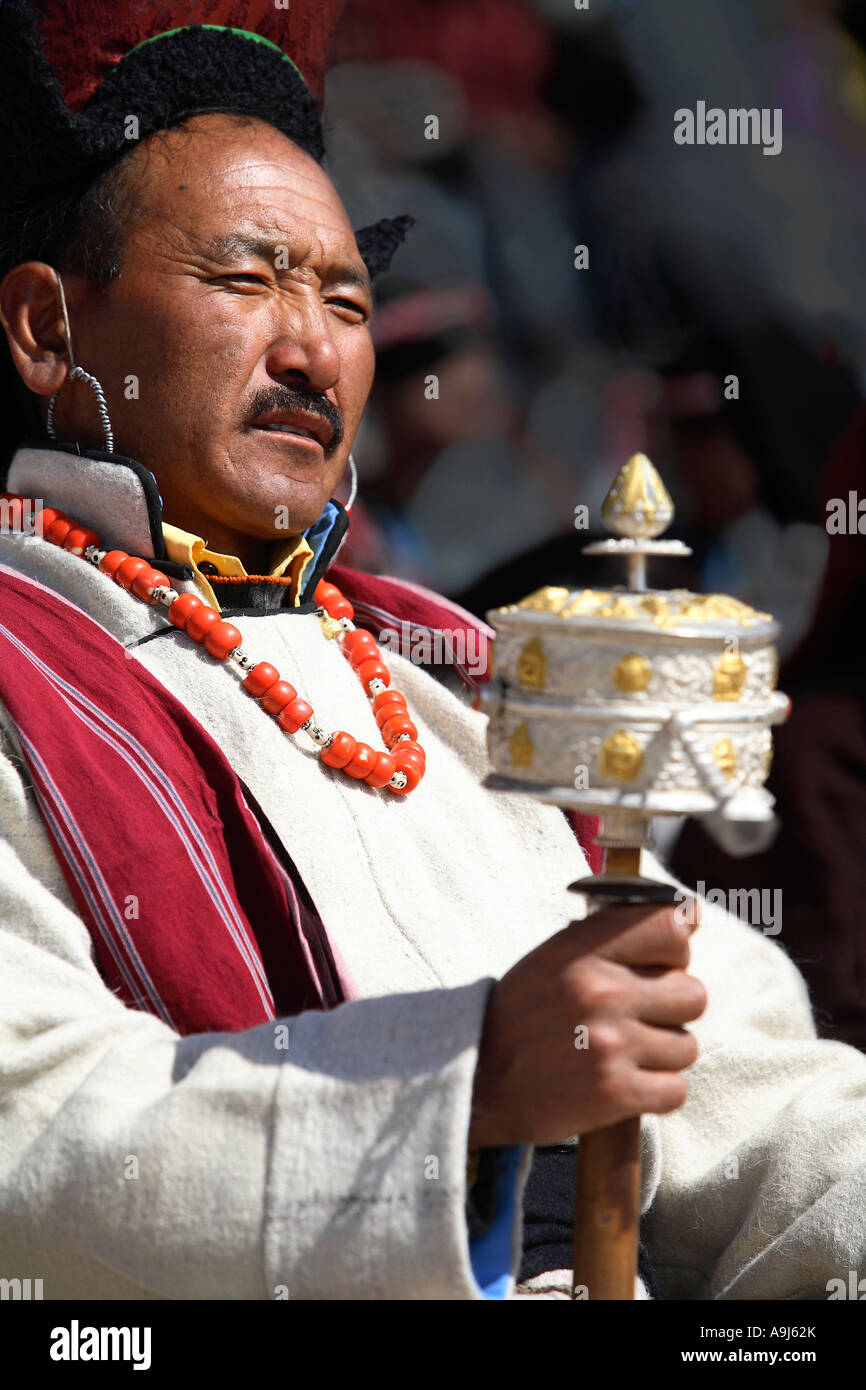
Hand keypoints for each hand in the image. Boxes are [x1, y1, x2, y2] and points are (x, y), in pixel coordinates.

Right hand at [468, 901, 705, 1147]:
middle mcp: (601, 992)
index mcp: (583, 951)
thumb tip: (690, 917)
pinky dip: (656, 1092)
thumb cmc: (523, 1014)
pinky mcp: (615, 1094)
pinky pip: (676, 1090)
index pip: (670, 928)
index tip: (663, 963)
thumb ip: (615, 935)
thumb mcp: (555, 957)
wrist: (479, 1080)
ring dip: (662, 1054)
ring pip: (686, 1046)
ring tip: (622, 1053)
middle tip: (636, 1017)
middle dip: (671, 1009)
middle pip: (693, 994)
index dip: (676, 949)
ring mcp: (610, 1044)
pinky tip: (624, 1083)